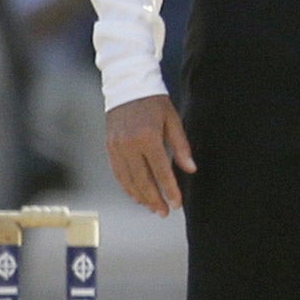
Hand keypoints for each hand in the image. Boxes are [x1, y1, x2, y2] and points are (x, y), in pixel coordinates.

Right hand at [105, 93, 193, 216]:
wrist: (127, 86)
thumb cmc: (155, 103)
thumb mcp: (173, 120)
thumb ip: (181, 146)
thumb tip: (190, 169)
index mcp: (147, 137)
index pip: (160, 171)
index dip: (169, 189)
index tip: (177, 204)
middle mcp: (128, 145)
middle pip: (142, 180)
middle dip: (154, 199)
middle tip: (165, 212)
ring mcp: (116, 147)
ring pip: (127, 180)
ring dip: (140, 197)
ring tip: (152, 208)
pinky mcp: (109, 147)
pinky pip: (118, 172)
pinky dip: (127, 186)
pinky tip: (136, 195)